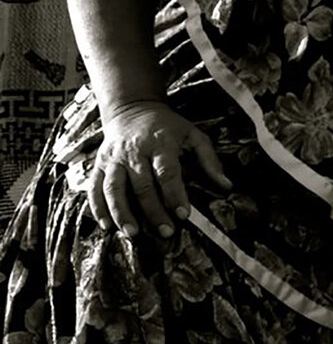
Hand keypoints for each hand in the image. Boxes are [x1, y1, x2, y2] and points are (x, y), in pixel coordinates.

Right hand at [89, 99, 229, 240]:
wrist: (132, 109)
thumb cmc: (168, 127)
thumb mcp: (193, 136)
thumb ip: (209, 161)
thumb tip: (227, 187)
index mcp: (160, 143)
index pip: (167, 172)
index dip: (174, 194)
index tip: (183, 215)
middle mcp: (133, 152)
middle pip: (141, 186)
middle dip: (153, 211)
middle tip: (165, 232)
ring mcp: (113, 159)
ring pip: (113, 189)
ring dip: (122, 213)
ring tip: (133, 233)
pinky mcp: (98, 165)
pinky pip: (95, 189)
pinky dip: (98, 208)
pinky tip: (106, 226)